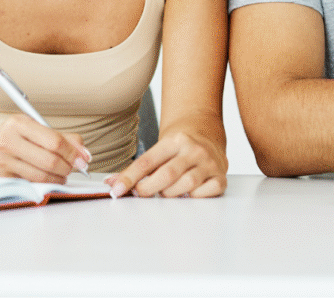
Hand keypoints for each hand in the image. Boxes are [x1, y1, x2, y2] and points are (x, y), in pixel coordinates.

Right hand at [0, 114, 90, 183]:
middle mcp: (8, 141)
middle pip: (50, 160)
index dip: (73, 152)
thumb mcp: (29, 129)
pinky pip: (31, 184)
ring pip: (42, 175)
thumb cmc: (7, 139)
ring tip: (62, 175)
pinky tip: (48, 179)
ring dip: (59, 178)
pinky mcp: (0, 179)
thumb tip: (83, 151)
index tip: (84, 159)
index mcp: (18, 124)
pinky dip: (45, 184)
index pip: (55, 141)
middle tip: (74, 168)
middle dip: (68, 167)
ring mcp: (2, 161)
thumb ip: (58, 137)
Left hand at [105, 130, 226, 198]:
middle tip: (141, 193)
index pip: (147, 161)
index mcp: (175, 140)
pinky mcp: (220, 177)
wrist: (207, 135)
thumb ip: (138, 168)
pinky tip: (187, 192)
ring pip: (185, 187)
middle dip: (147, 189)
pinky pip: (203, 195)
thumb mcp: (160, 149)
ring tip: (166, 190)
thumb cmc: (179, 146)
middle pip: (166, 175)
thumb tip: (112, 184)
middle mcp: (194, 150)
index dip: (129, 178)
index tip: (116, 190)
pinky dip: (192, 198)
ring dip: (169, 194)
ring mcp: (209, 164)